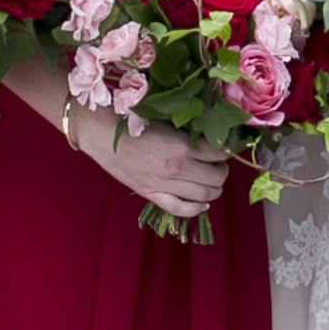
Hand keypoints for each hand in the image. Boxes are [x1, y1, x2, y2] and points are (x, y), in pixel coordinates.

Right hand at [73, 108, 229, 224]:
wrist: (102, 133)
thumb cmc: (132, 120)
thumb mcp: (166, 120)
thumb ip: (188, 131)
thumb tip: (210, 135)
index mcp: (181, 146)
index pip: (218, 152)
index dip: (226, 149)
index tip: (225, 145)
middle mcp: (177, 169)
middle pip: (217, 177)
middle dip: (223, 169)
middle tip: (219, 162)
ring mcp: (165, 185)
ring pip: (205, 195)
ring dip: (215, 188)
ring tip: (212, 179)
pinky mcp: (151, 195)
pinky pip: (181, 209)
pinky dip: (197, 208)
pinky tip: (203, 202)